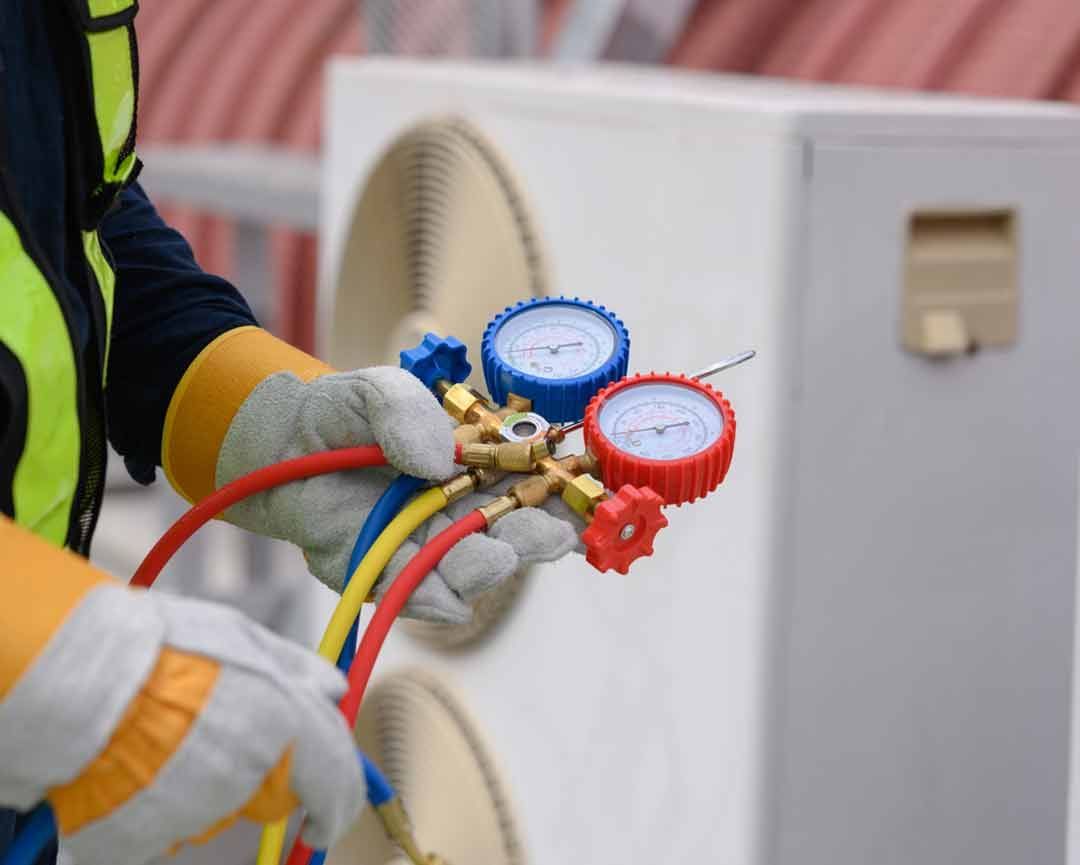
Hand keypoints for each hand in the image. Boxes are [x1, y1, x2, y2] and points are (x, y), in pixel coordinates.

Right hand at [0, 587, 362, 864]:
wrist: (82, 680)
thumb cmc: (163, 650)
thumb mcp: (247, 640)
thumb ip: (298, 671)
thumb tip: (332, 690)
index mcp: (286, 727)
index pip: (335, 781)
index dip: (336, 801)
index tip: (328, 815)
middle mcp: (250, 777)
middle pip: (274, 797)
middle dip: (263, 776)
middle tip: (223, 733)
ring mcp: (196, 813)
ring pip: (219, 809)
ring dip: (205, 783)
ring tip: (168, 735)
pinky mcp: (145, 840)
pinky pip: (166, 829)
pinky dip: (158, 805)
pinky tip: (138, 764)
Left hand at [216, 367, 580, 622]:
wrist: (272, 442)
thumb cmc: (339, 412)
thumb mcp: (378, 391)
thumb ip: (407, 412)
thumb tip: (438, 461)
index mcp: (474, 467)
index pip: (530, 484)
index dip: (561, 492)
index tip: (583, 497)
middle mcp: (458, 511)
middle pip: (511, 535)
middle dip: (535, 538)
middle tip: (552, 536)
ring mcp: (422, 546)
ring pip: (468, 571)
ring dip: (487, 569)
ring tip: (497, 557)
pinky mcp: (381, 572)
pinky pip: (412, 595)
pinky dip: (432, 598)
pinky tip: (448, 595)